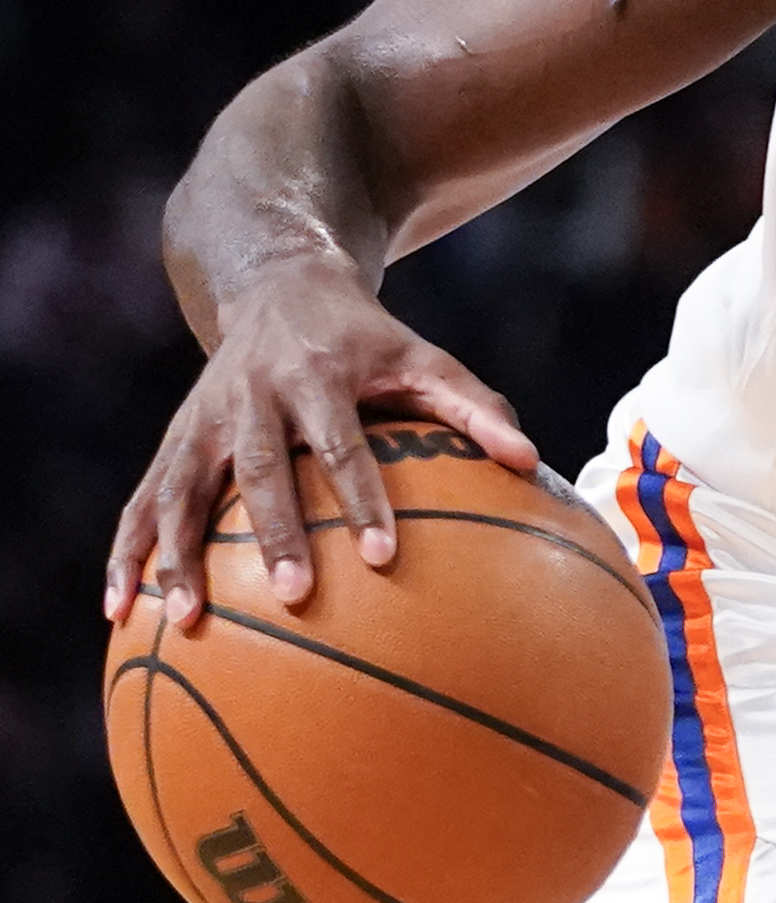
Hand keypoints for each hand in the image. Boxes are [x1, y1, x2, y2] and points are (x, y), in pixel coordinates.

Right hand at [104, 260, 534, 632]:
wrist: (279, 284)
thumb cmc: (369, 339)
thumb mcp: (424, 356)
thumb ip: (476, 406)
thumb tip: (530, 461)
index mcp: (319, 376)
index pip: (344, 446)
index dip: (362, 500)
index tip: (384, 557)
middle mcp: (253, 398)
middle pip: (260, 472)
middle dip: (273, 536)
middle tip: (293, 597)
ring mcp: (204, 420)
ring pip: (181, 490)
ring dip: (176, 555)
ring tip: (182, 619)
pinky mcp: (173, 440)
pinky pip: (141, 501)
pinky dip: (128, 553)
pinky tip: (118, 610)